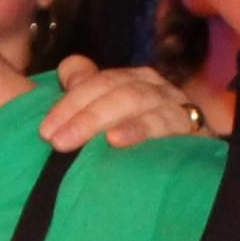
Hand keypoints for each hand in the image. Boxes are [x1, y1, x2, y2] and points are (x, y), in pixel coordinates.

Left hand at [40, 55, 205, 147]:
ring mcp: (174, 104)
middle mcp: (154, 87)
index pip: (96, 81)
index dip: (68, 102)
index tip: (45, 130)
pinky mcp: (193, 127)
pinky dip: (139, 130)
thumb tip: (69, 68)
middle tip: (56, 141)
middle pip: (114, 89)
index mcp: (132, 80)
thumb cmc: (142, 145)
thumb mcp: (110, 119)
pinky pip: (165, 124)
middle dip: (83, 114)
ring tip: (77, 140)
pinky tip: (117, 140)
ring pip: (136, 100)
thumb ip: (86, 92)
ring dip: (104, 119)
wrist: (194, 172)